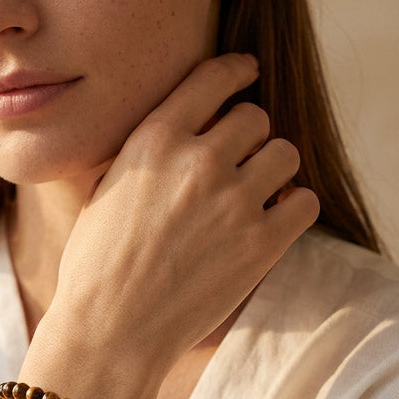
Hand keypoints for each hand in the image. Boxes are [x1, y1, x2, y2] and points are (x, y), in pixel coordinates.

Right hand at [36, 53, 319, 398]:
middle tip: (239, 157)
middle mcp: (198, 161)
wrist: (111, 329)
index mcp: (154, 140)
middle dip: (249, 134)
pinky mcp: (262, 244)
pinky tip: (275, 217)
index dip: (237, 70)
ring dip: (273, 167)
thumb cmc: (95, 263)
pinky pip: (304, 202)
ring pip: (285, 153)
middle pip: (255, 117)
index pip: (213, 78)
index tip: (248, 71)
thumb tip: (179, 128)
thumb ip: (145, 152)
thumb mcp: (105, 189)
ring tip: (256, 189)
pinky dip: (293, 207)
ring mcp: (234, 202)